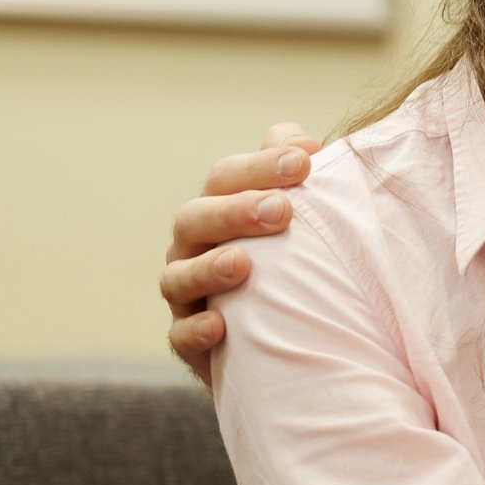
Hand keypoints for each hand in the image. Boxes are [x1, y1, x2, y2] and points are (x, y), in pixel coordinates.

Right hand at [162, 124, 318, 380]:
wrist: (291, 337)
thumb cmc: (296, 262)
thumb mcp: (303, 218)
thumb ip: (297, 177)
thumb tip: (302, 142)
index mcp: (219, 209)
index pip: (227, 178)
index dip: (260, 166)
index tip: (305, 161)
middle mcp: (194, 247)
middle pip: (195, 218)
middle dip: (235, 211)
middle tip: (280, 210)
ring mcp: (186, 295)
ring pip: (178, 276)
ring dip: (209, 268)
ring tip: (243, 263)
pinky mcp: (190, 343)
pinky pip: (181, 336)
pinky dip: (196, 330)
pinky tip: (220, 326)